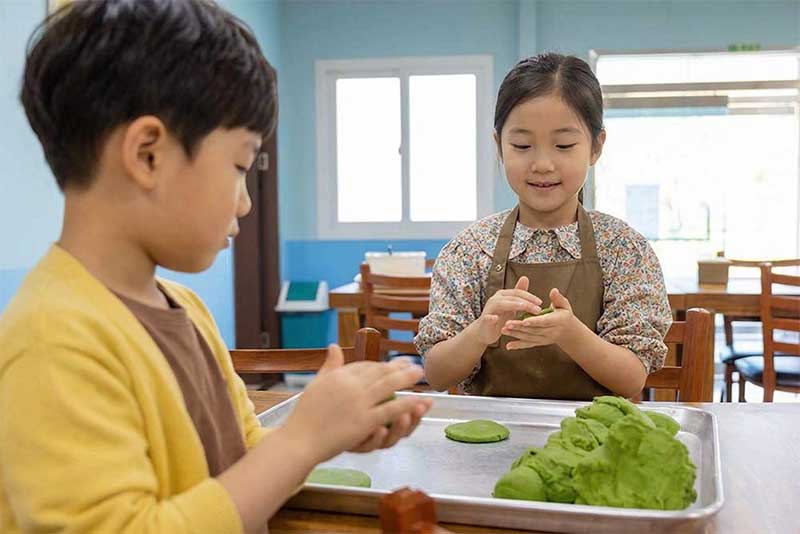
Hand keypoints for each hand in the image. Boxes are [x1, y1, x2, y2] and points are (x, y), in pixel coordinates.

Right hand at [280, 344, 432, 462]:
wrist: (300, 440)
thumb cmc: (304, 416)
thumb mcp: (315, 384)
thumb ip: (329, 366)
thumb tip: (333, 345)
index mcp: (339, 375)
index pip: (364, 365)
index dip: (380, 364)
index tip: (391, 363)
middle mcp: (351, 385)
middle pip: (380, 372)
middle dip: (398, 366)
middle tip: (412, 364)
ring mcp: (359, 402)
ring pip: (389, 386)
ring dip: (406, 378)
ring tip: (419, 374)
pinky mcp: (365, 420)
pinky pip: (390, 409)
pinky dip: (406, 404)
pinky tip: (417, 400)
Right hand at [473, 276, 541, 344]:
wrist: (484, 331)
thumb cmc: (500, 317)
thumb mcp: (511, 305)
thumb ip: (518, 293)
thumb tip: (525, 278)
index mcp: (503, 295)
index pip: (518, 292)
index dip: (529, 296)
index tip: (540, 303)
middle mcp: (495, 299)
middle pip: (512, 298)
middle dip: (526, 303)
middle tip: (538, 309)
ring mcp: (489, 309)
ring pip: (501, 304)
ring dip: (513, 306)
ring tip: (524, 308)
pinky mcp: (485, 320)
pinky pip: (488, 318)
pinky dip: (491, 318)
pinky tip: (496, 319)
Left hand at [501, 288, 578, 349]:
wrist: (569, 331)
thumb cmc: (565, 314)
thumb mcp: (564, 305)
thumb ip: (558, 298)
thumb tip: (553, 290)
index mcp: (557, 321)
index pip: (544, 321)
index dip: (534, 321)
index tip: (523, 320)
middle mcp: (551, 332)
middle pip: (533, 330)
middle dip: (520, 327)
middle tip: (506, 323)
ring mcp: (545, 339)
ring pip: (529, 337)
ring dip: (516, 334)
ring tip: (503, 330)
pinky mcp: (540, 342)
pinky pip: (529, 344)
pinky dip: (518, 345)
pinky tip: (508, 346)